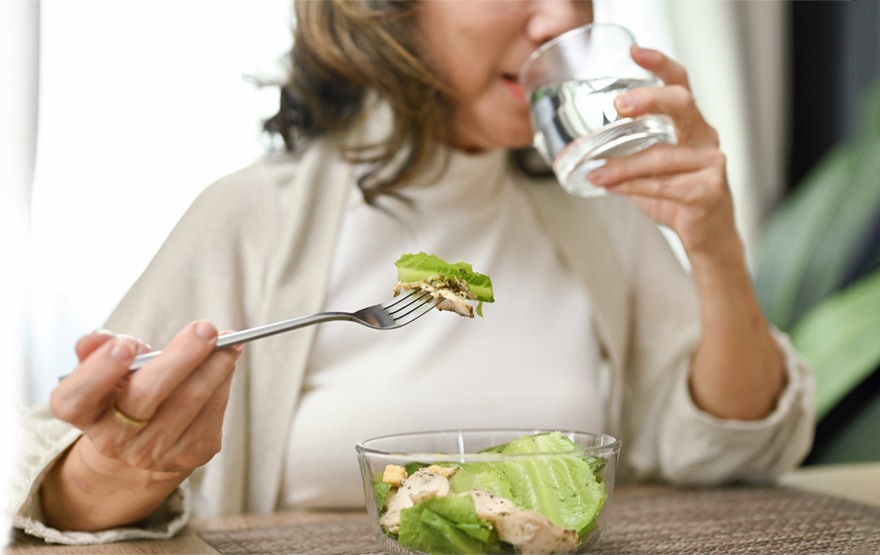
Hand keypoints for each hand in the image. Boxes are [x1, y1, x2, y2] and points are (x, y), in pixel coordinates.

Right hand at [43, 321, 242, 529]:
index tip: (122, 348)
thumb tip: (101, 339)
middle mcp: (114, 438)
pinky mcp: (189, 454)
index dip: (98, 373)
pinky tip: (227, 360)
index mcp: (84, 412)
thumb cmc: (125, 391)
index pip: (77, 398)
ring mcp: (152, 451)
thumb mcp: (106, 368)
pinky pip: (212, 411)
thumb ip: (98, 349)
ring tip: (229, 341)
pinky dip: (223, 380)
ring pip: (188, 401)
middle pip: (146, 396)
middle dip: (181, 358)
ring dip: (215, 365)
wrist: (143, 442)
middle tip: (206, 329)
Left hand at [586, 45, 740, 267]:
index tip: (635, 53)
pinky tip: (614, 188)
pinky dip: (635, 186)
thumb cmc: (678, 198)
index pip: (679, 84)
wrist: (707, 236)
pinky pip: (665, 185)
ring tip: (597, 172)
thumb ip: (624, 157)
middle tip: (618, 107)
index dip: (660, 65)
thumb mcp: (648, 172)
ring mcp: (711, 162)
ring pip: (662, 156)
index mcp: (690, 124)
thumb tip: (582, 153)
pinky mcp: (709, 190)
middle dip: (649, 101)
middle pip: (681, 105)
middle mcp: (704, 137)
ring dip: (624, 165)